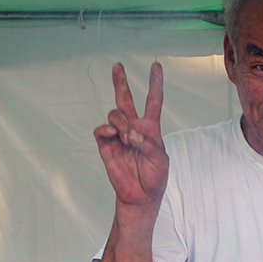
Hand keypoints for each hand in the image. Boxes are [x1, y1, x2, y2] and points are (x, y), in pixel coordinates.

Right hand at [94, 62, 168, 211]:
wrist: (140, 195)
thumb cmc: (154, 177)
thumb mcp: (160, 159)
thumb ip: (148, 143)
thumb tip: (130, 134)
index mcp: (150, 128)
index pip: (153, 101)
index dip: (155, 83)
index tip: (156, 66)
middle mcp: (133, 128)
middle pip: (125, 99)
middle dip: (120, 82)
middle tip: (118, 66)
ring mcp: (118, 136)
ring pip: (115, 114)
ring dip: (121, 122)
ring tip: (126, 137)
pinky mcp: (106, 146)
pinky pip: (102, 130)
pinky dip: (107, 129)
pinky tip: (113, 134)